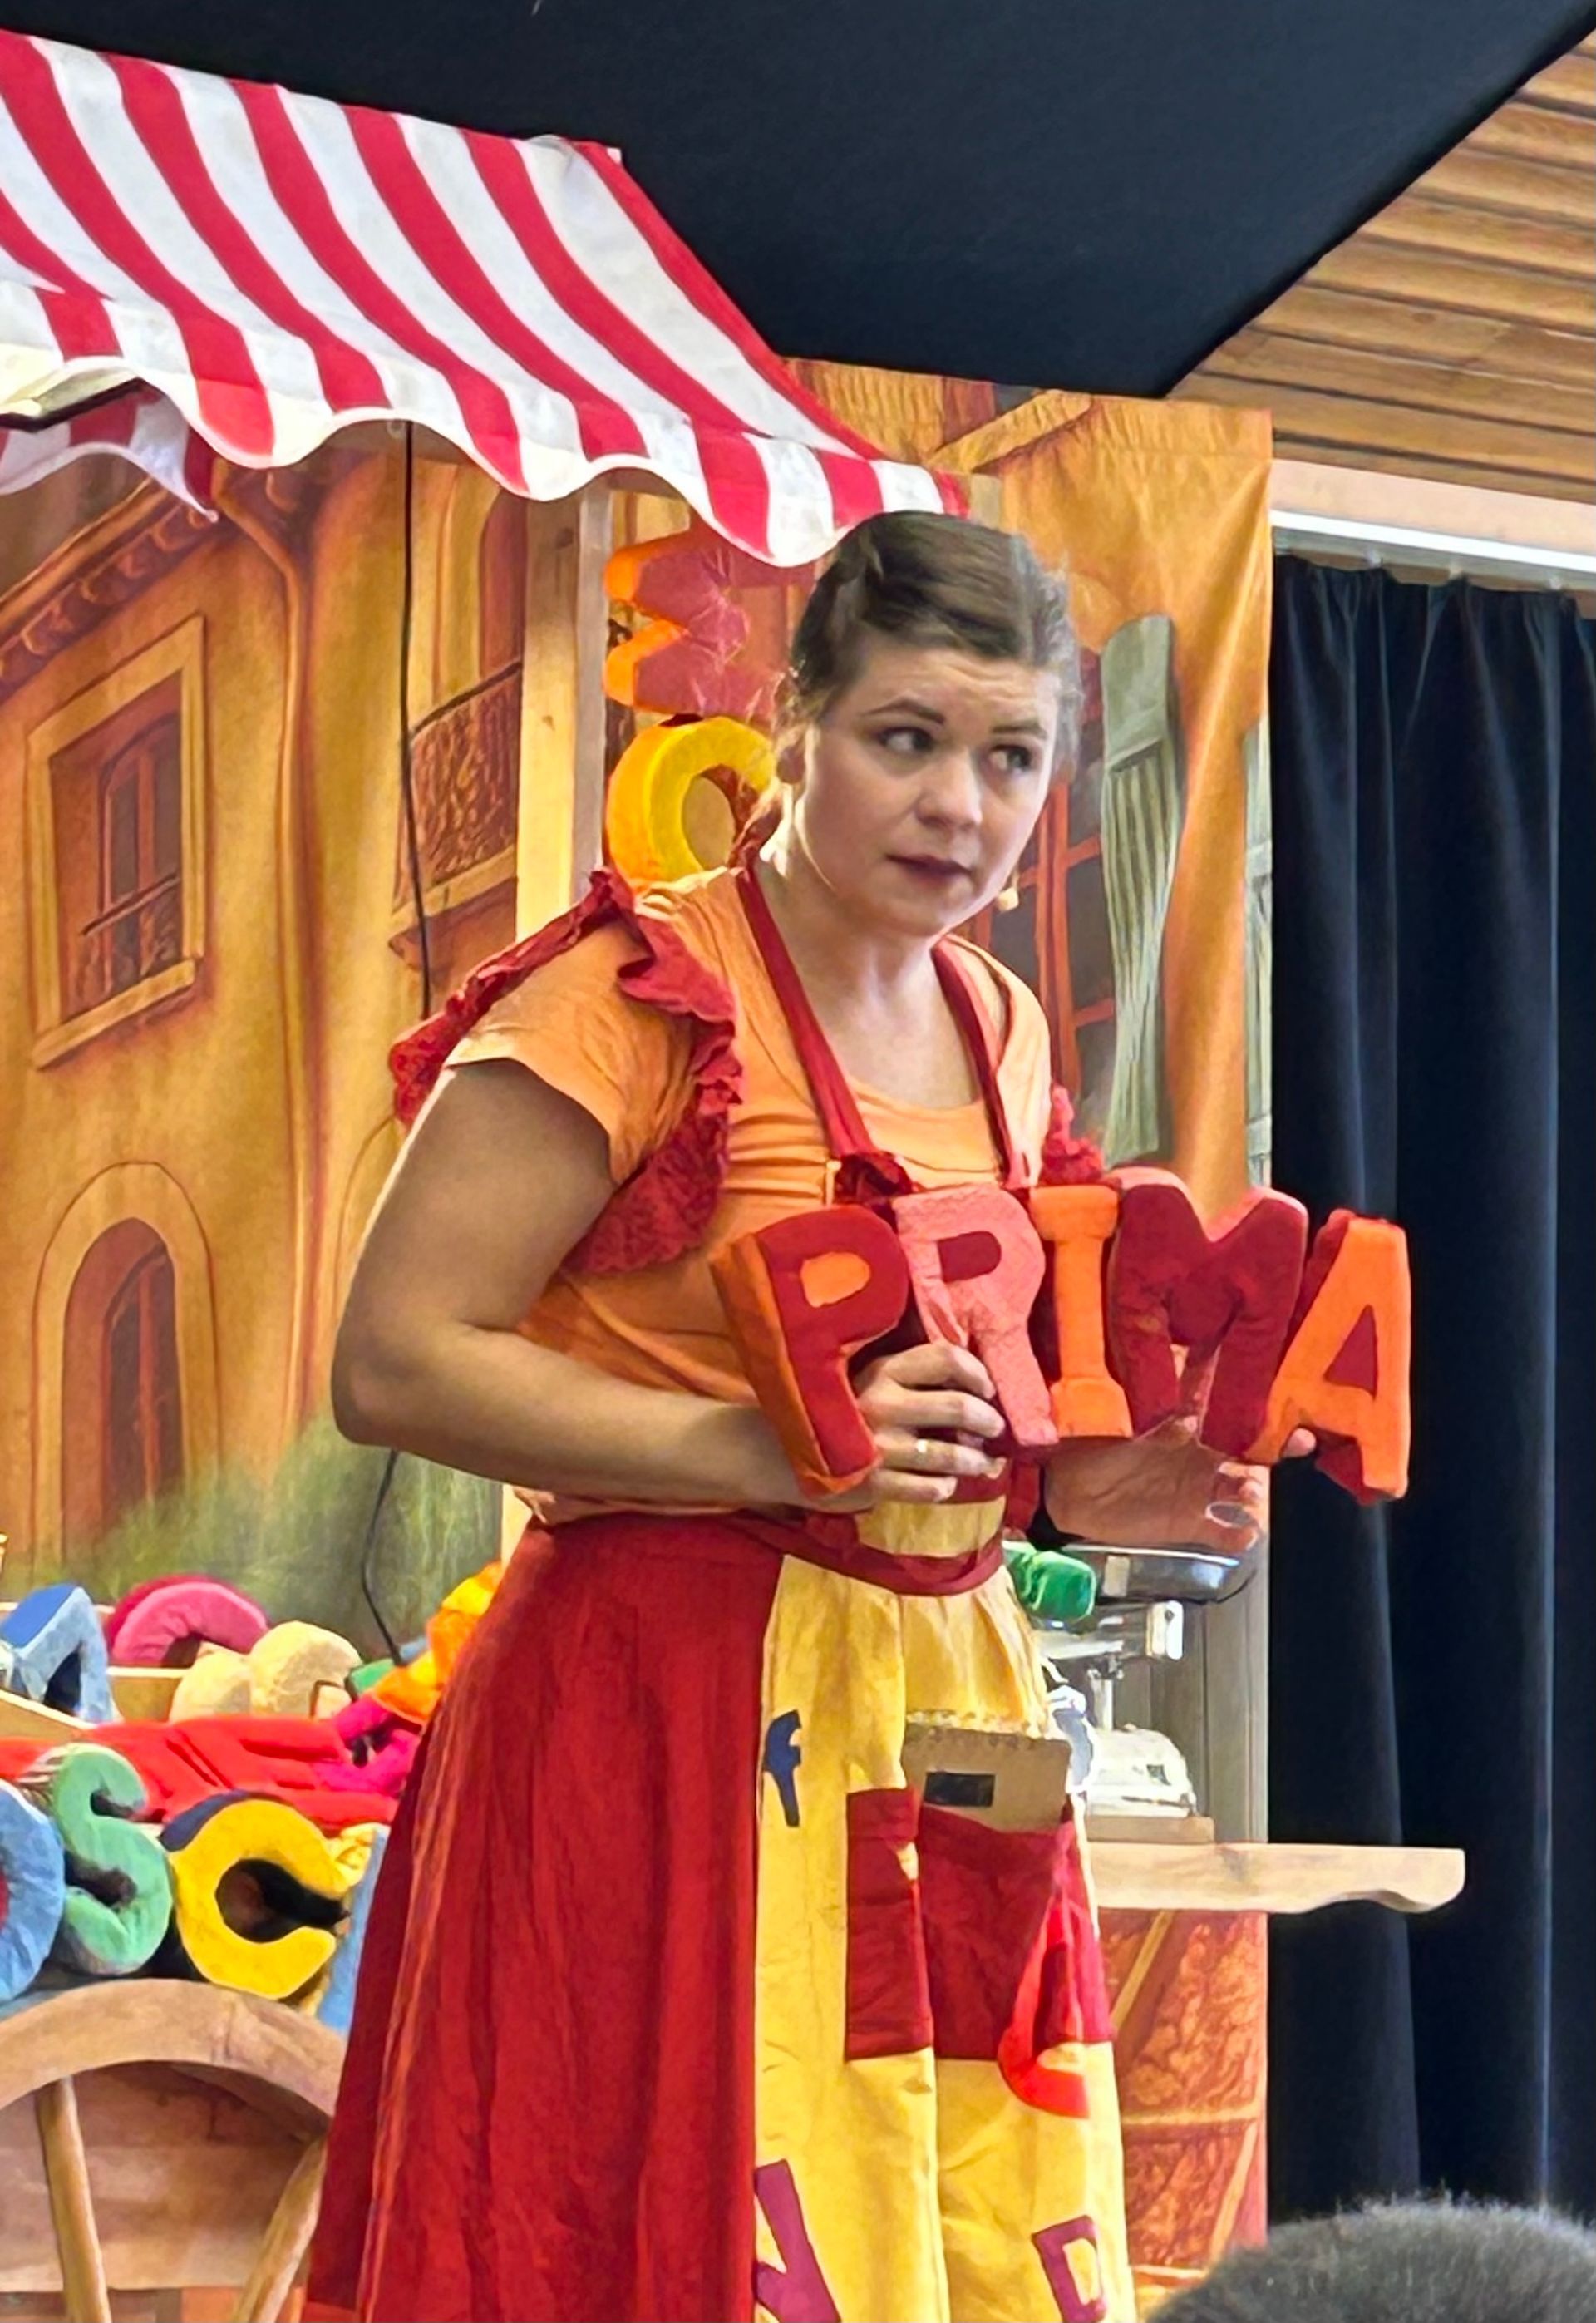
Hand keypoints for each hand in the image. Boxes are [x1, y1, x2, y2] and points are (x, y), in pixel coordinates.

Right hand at [833, 1341, 1008, 1507]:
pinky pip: (930, 1488)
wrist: (787, 1453)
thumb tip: (976, 1386)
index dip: (977, 1372)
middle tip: (996, 1428)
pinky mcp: (875, 1484)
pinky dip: (946, 1486)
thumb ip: (913, 1378)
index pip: (945, 1357)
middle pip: (957, 1407)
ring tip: (984, 1463)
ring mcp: (879, 1447)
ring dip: (977, 1461)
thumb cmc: (845, 1413)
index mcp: (883, 1371)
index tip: (988, 1388)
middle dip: (988, 1420)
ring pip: (950, 1455)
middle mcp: (883, 1404)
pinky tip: (945, 1483)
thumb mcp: (872, 1382)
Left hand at [1043, 1415, 1313, 1555]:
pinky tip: (1244, 1534)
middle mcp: (1202, 1452)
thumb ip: (1155, 1414)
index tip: (1286, 1397)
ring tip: (1247, 1492)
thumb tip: (1186, 1403)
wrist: (1064, 1487)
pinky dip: (1239, 1535)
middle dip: (1277, 1446)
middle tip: (1299, 1442)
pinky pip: (1224, 1531)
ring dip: (1253, 1491)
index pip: (1232, 1408)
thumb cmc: (1089, 1439)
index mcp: (1188, 1419)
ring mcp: (1198, 1489)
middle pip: (1252, 1449)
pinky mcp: (1189, 1523)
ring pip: (1243, 1489)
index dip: (1260, 1403)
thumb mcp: (1120, 1416)